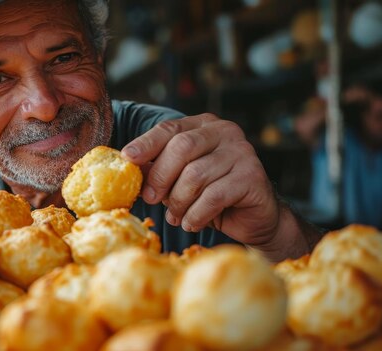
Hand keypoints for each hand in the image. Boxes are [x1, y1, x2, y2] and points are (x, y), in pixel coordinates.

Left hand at [121, 113, 280, 246]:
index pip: (170, 129)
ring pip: (195, 175)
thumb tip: (129, 167)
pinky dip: (196, 215)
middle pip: (181, 147)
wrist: (254, 219)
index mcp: (204, 125)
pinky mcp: (252, 176)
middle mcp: (224, 132)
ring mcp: (242, 152)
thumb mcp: (181, 179)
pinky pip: (213, 197)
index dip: (146, 143)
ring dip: (178, 202)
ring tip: (176, 217)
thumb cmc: (212, 197)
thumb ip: (160, 170)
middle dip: (160, 177)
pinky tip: (192, 223)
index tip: (127, 158)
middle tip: (151, 199)